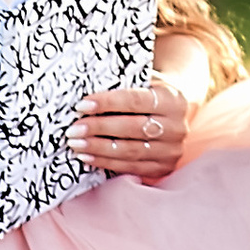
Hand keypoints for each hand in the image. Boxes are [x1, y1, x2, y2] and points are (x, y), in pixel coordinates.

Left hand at [73, 80, 192, 181]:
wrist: (173, 111)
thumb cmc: (149, 92)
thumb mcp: (143, 82)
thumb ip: (121, 87)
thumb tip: (84, 100)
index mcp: (172, 99)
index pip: (135, 100)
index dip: (107, 103)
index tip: (81, 105)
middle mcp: (176, 127)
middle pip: (132, 128)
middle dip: (99, 128)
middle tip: (73, 130)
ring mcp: (172, 150)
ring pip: (130, 151)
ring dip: (98, 149)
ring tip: (76, 144)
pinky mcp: (164, 167)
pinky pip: (131, 167)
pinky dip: (106, 162)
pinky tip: (87, 157)